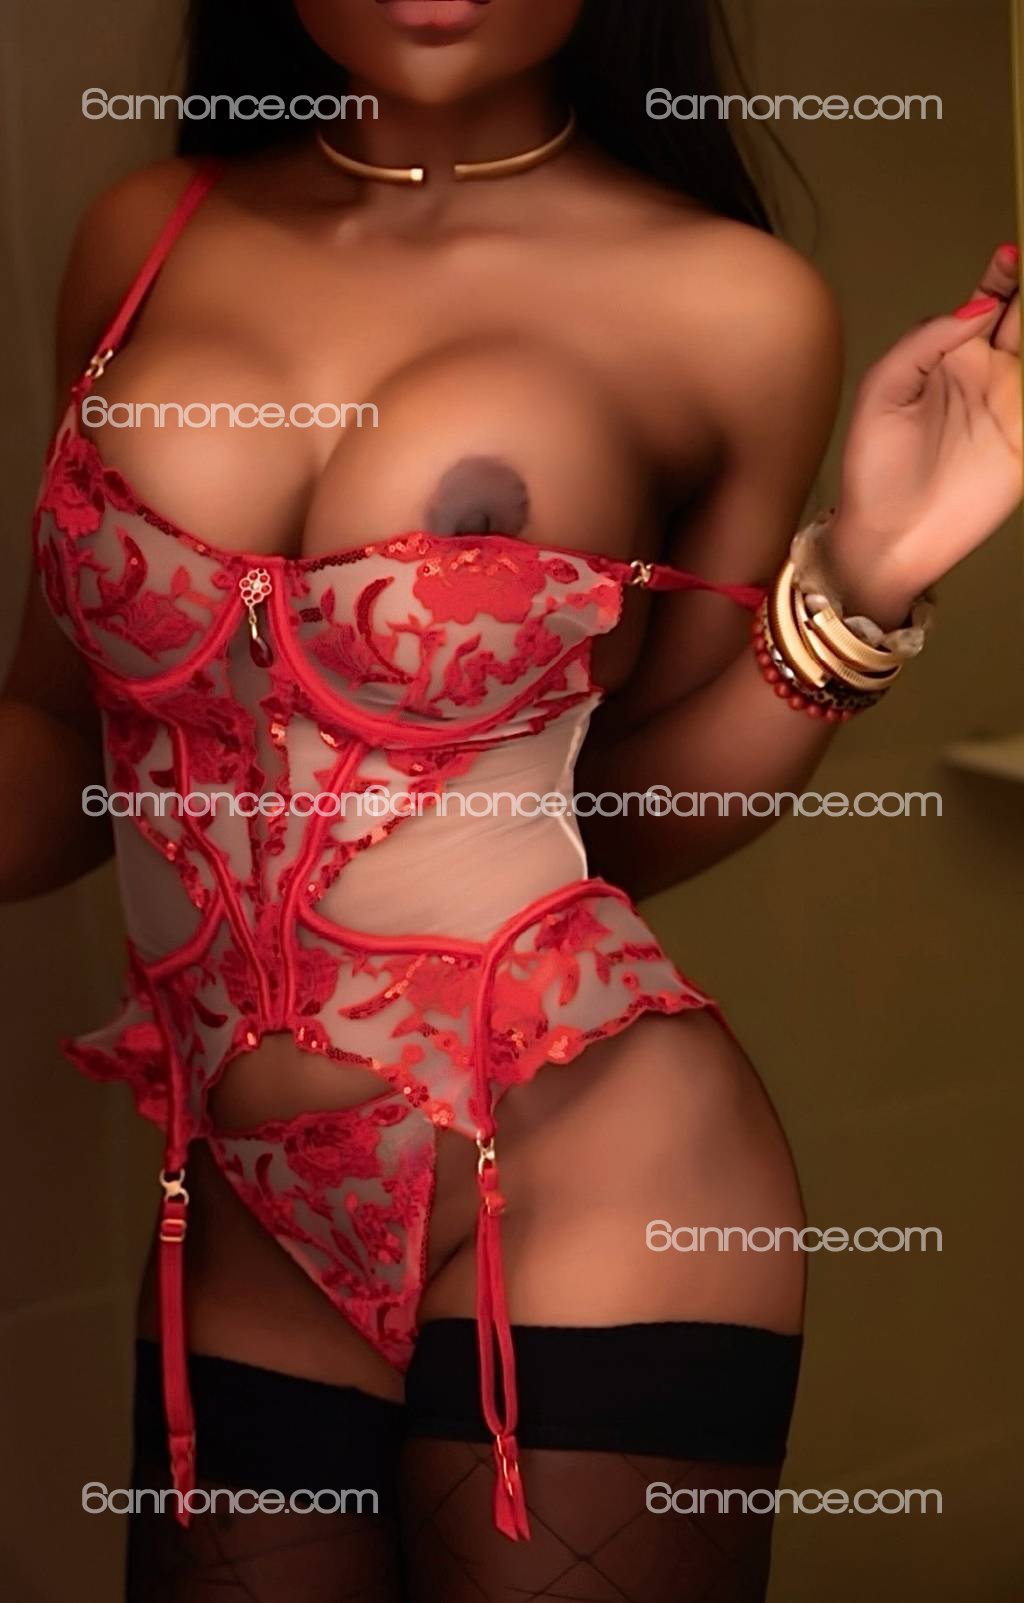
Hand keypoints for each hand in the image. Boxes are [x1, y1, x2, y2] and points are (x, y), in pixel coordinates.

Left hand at [828, 245, 1020, 626]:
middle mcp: (988, 374)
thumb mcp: (882, 394)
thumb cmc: (873, 470)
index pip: (988, 301)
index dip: (1005, 275)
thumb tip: (977, 305)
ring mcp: (1013, 407)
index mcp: (949, 356)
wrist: (887, 539)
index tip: (1011, 256)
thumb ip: (924, 343)